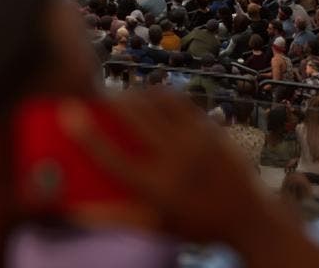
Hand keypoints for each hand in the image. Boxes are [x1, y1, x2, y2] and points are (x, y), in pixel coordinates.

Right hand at [63, 90, 318, 267]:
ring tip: (121, 98)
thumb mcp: (155, 225)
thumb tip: (74, 209)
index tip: (68, 112)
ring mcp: (196, 142)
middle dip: (109, 101)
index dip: (87, 134)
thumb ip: (115, 215)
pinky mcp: (209, 128)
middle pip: (132, 118)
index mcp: (158, 191)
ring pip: (153, 102)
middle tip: (96, 97)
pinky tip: (147, 96)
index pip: (113, 158)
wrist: (250, 218)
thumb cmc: (194, 222)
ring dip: (132, 95)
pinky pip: (175, 98)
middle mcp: (176, 163)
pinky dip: (155, 93)